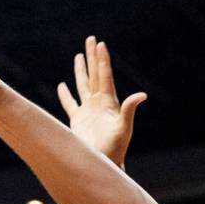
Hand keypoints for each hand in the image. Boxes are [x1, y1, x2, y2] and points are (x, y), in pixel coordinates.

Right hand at [56, 36, 145, 165]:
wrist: (104, 164)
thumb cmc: (115, 149)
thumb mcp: (123, 128)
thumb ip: (129, 110)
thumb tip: (142, 95)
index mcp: (109, 103)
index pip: (105, 76)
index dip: (102, 60)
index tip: (100, 43)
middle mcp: (99, 104)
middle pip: (95, 75)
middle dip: (92, 57)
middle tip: (91, 39)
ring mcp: (88, 112)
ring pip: (83, 85)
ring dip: (81, 71)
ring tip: (78, 55)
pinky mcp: (78, 121)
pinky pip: (70, 104)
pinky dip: (65, 95)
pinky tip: (62, 86)